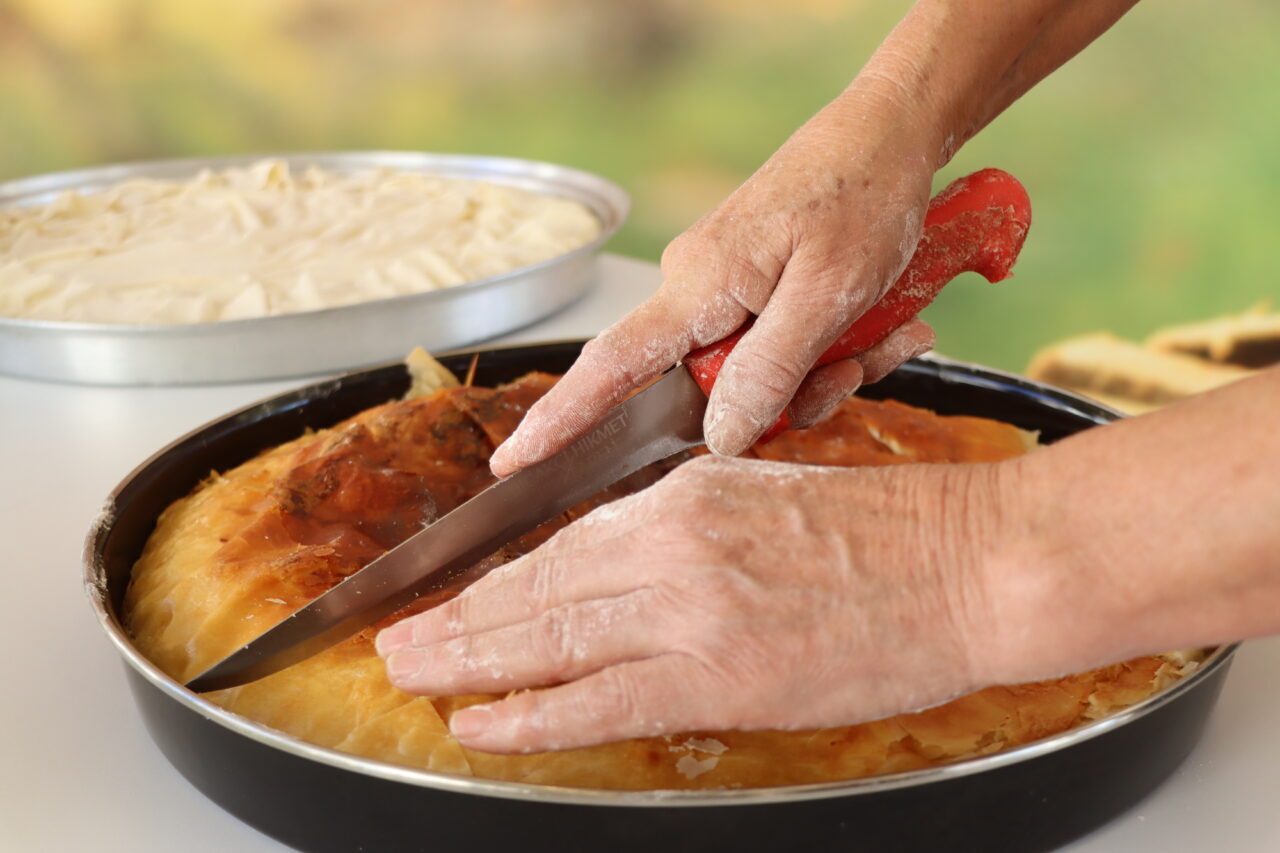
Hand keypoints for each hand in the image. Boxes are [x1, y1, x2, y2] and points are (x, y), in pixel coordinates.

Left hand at [375, 454, 1005, 753]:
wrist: (970, 564)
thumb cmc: (890, 531)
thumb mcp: (768, 498)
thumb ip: (688, 529)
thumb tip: (621, 565)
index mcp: (687, 493)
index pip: (562, 543)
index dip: (496, 579)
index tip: (452, 596)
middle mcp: (674, 542)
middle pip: (536, 588)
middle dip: (456, 620)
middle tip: (396, 641)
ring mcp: (692, 608)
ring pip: (549, 639)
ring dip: (470, 662)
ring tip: (415, 676)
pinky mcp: (720, 675)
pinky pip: (600, 700)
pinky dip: (532, 716)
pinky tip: (484, 725)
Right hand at [489, 88, 940, 476]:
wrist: (889, 134)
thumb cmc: (861, 194)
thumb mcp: (827, 294)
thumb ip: (769, 370)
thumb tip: (720, 438)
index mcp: (697, 285)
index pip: (611, 364)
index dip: (561, 418)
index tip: (514, 461)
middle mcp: (697, 289)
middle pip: (715, 390)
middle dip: (793, 394)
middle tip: (856, 362)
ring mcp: (726, 289)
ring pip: (762, 375)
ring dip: (829, 368)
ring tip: (878, 328)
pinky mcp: (755, 288)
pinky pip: (782, 348)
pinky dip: (834, 347)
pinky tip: (877, 319)